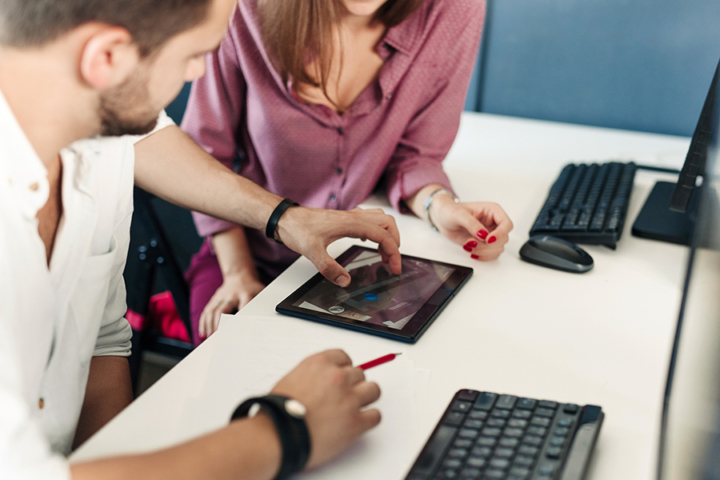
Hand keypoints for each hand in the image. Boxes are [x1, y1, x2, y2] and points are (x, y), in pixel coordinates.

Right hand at [199, 273, 265, 338]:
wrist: (240, 276)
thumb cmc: (252, 289)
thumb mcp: (261, 293)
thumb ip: (261, 306)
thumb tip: (267, 321)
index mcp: (246, 294)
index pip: (243, 308)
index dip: (241, 320)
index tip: (239, 333)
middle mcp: (232, 295)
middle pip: (223, 310)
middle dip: (219, 324)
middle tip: (218, 337)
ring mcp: (221, 297)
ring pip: (212, 311)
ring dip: (209, 325)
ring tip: (209, 338)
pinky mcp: (214, 299)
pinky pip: (206, 311)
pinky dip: (203, 323)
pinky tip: (203, 333)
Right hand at [271, 350, 380, 468]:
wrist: (278, 434)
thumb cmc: (279, 412)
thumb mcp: (291, 379)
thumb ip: (312, 376)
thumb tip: (321, 382)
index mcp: (320, 364)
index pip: (344, 357)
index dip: (343, 368)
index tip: (342, 376)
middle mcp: (338, 378)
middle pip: (360, 373)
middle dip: (353, 384)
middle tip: (344, 397)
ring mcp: (349, 399)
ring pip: (373, 390)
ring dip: (366, 398)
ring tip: (356, 408)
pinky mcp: (356, 422)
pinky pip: (376, 416)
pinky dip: (370, 419)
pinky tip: (360, 422)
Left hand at [276, 207, 401, 286]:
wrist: (285, 218)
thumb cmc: (297, 229)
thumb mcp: (312, 252)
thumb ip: (329, 268)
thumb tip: (344, 281)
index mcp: (351, 223)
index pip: (383, 235)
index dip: (393, 252)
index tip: (395, 267)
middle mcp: (353, 217)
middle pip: (387, 223)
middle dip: (394, 242)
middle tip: (391, 260)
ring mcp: (349, 215)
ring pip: (379, 218)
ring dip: (386, 234)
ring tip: (383, 253)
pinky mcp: (343, 217)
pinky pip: (368, 219)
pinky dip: (375, 229)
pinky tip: (368, 241)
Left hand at [433, 198, 512, 260]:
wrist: (443, 218)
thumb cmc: (450, 211)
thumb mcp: (459, 215)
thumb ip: (472, 224)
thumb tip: (483, 235)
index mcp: (493, 211)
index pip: (507, 224)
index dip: (500, 234)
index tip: (487, 240)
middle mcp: (494, 223)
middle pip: (503, 239)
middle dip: (487, 245)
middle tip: (470, 242)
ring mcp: (490, 234)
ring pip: (498, 248)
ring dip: (483, 251)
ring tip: (468, 245)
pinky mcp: (485, 244)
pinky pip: (491, 254)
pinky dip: (482, 256)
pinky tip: (471, 251)